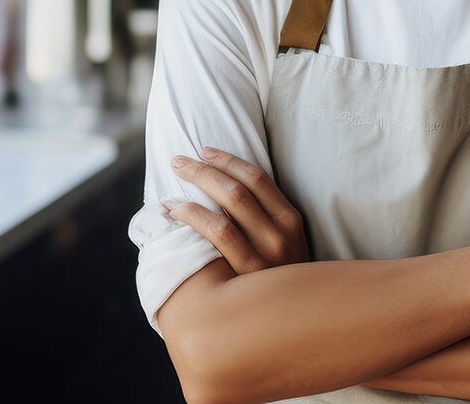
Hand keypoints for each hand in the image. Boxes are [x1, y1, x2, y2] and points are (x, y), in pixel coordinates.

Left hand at [167, 146, 309, 273]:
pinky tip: (176, 214)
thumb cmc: (282, 277)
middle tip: (178, 161)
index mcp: (291, 220)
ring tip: (169, 191)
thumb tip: (225, 188)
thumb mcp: (287, 244)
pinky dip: (193, 219)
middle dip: (203, 170)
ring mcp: (264, 257)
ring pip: (223, 213)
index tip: (205, 150)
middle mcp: (281, 234)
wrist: (300, 320)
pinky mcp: (246, 277)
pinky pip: (217, 239)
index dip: (228, 160)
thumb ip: (266, 219)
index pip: (257, 178)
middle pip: (236, 190)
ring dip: (192, 198)